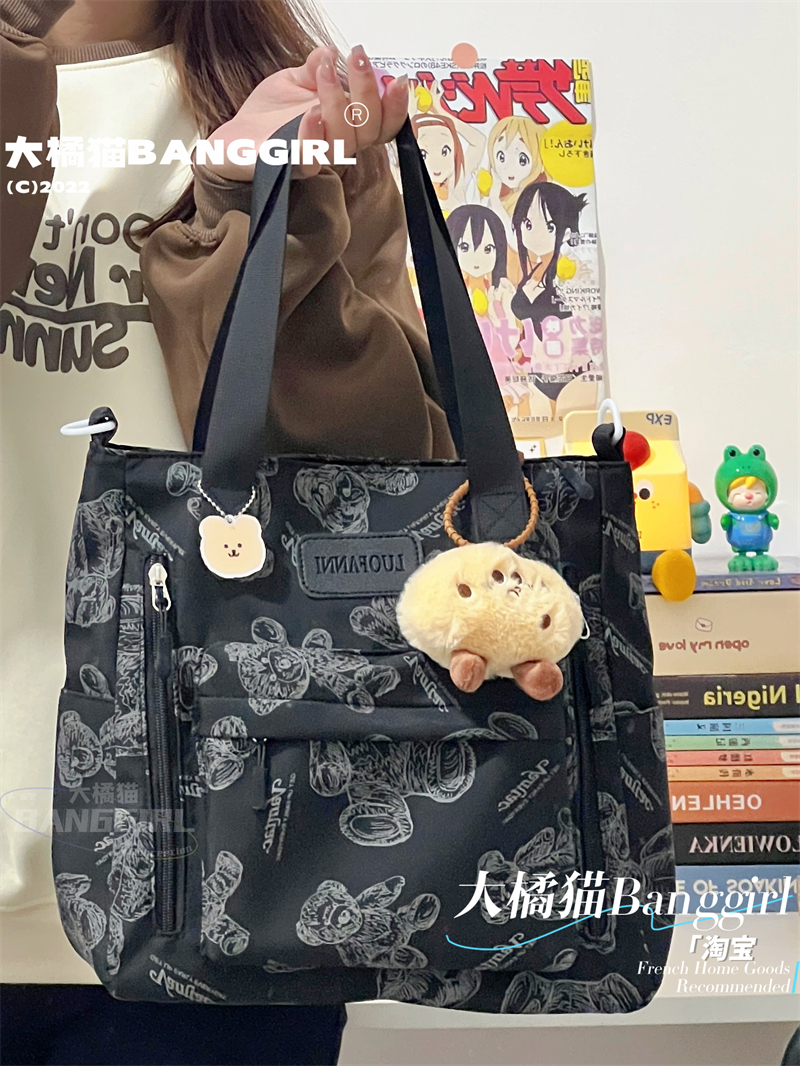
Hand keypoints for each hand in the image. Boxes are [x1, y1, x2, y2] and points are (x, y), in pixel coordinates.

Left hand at [204, 46, 408, 181]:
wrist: (234, 138)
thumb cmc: (267, 116)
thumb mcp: (296, 80)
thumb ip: (316, 67)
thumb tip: (330, 51)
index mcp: (345, 126)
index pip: (382, 123)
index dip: (395, 106)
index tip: (396, 80)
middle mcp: (336, 144)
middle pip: (369, 130)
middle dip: (367, 91)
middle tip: (356, 58)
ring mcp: (315, 157)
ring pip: (345, 142)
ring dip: (339, 103)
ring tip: (323, 73)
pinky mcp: (291, 167)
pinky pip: (311, 159)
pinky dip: (313, 135)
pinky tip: (309, 114)